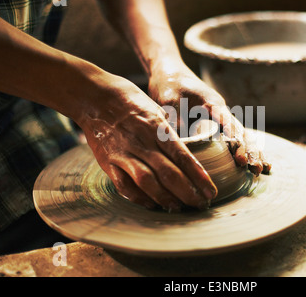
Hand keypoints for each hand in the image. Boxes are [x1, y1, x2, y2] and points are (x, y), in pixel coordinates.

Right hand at [76, 73, 216, 211]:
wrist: (95, 97)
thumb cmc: (131, 101)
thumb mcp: (157, 110)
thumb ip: (169, 134)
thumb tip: (187, 153)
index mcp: (157, 128)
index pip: (182, 156)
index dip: (198, 176)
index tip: (211, 191)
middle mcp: (142, 142)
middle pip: (168, 173)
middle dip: (188, 193)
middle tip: (202, 204)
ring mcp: (124, 153)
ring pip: (147, 182)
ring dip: (166, 199)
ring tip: (180, 208)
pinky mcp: (109, 162)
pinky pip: (124, 186)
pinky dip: (139, 198)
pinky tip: (152, 205)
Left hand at [148, 64, 271, 175]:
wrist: (168, 72)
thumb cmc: (169, 83)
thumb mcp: (168, 100)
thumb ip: (175, 120)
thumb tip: (181, 145)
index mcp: (214, 104)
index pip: (231, 125)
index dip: (237, 142)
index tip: (241, 160)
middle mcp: (221, 112)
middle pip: (242, 132)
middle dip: (251, 151)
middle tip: (256, 170)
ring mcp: (220, 118)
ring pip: (241, 136)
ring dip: (251, 153)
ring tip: (260, 171)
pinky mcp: (214, 124)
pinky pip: (231, 139)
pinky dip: (242, 151)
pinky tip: (249, 165)